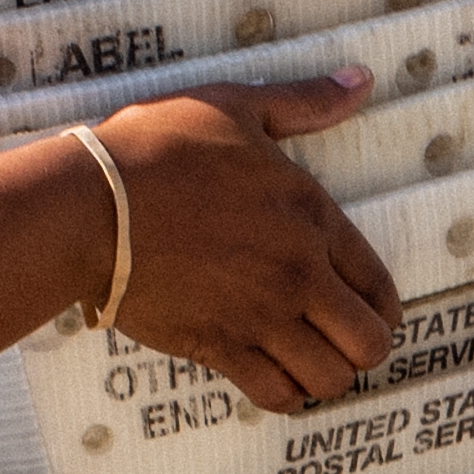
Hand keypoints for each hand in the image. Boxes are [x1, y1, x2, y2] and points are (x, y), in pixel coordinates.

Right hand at [91, 74, 406, 410]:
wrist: (90, 204)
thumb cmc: (158, 148)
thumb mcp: (238, 107)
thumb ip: (305, 102)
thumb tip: (360, 79)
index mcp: (312, 218)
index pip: (380, 288)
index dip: (383, 310)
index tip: (365, 312)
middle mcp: (297, 275)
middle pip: (369, 345)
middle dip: (361, 348)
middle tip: (336, 340)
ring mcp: (259, 316)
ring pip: (328, 379)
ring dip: (324, 376)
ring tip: (305, 361)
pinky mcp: (216, 346)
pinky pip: (275, 395)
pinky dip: (282, 394)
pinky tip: (269, 375)